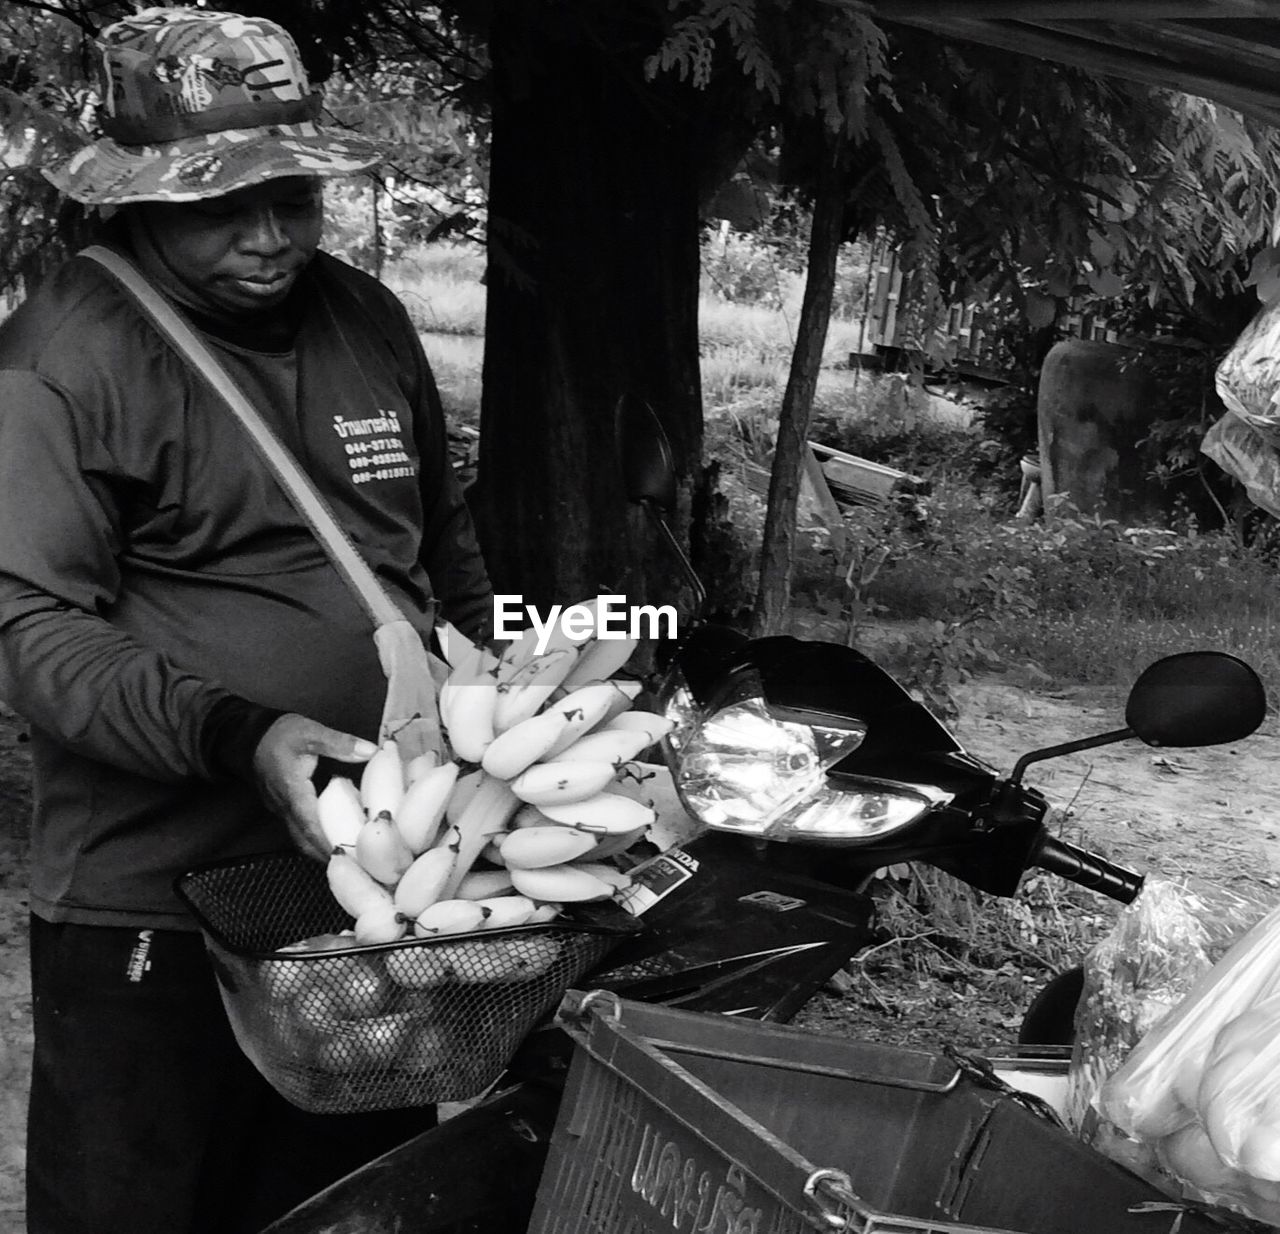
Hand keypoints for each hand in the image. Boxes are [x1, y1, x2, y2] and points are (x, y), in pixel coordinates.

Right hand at [252, 714, 377, 859]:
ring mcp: (282, 810)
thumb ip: (340, 743)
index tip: (350, 853)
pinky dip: (315, 838)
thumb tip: (371, 751)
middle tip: (356, 862)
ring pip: (301, 839)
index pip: (311, 824)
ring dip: (321, 850)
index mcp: (292, 792)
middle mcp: (285, 807)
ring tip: (349, 855)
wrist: (249, 736)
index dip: (329, 841)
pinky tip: (334, 836)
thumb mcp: (311, 733)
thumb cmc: (279, 735)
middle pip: (305, 841)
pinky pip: (299, 831)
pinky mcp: (283, 809)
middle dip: (328, 854)